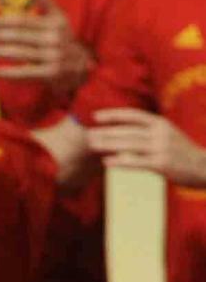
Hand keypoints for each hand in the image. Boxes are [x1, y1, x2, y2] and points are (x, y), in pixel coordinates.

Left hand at [0, 0, 93, 89]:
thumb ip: (46, 3)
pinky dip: (8, 73)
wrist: (81, 65)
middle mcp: (54, 39)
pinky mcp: (50, 73)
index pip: (22, 21)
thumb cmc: (63, 39)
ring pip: (19, 53)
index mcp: (54, 23)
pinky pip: (25, 73)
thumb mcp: (59, 18)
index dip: (2, 22)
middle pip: (18, 37)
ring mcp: (53, 57)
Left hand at [86, 108, 205, 185]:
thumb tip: (121, 131)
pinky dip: (120, 161)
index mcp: (161, 123)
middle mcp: (161, 133)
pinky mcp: (162, 164)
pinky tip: (106, 162)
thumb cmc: (180, 152)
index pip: (134, 115)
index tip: (95, 116)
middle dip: (107, 131)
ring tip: (92, 145)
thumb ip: (147, 131)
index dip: (114, 115)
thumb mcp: (167, 135)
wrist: (204, 167)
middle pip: (129, 131)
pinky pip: (137, 162)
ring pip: (130, 145)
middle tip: (88, 134)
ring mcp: (162, 148)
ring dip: (109, 144)